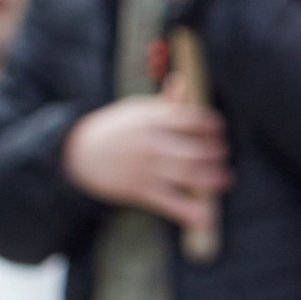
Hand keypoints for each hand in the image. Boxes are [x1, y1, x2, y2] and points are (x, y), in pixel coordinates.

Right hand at [63, 94, 231, 232]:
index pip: (193, 119)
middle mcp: (152, 142)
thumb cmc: (112, 130)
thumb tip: (183, 82)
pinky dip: (190, 212)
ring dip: (213, 179)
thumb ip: (163, 103)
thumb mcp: (134, 111)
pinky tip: (206, 217)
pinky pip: (171, 203)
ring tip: (224, 180)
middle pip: (196, 149)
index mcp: (152, 118)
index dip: (212, 126)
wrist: (76, 154)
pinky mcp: (141, 190)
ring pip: (190, 175)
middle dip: (216, 154)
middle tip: (222, 156)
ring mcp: (147, 167)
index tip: (217, 131)